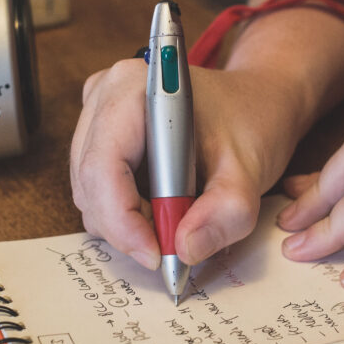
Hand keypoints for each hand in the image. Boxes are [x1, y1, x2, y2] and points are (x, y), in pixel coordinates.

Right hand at [70, 59, 305, 271]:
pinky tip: (164, 203)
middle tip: (176, 241)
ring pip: (90, 195)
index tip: (157, 254)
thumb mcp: (249, 172)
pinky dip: (127, 213)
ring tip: (178, 213)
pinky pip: (96, 192)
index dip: (122, 219)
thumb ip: (225, 212)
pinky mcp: (97, 137)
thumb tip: (185, 249)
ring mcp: (95, 116)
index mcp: (133, 90)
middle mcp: (104, 96)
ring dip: (130, 222)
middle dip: (129, 227)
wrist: (253, 104)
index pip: (103, 167)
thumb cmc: (249, 124)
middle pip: (91, 185)